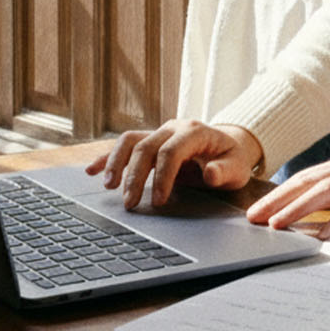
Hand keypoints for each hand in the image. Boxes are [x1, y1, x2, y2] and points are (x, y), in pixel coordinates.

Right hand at [85, 119, 264, 210]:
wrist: (229, 145)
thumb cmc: (232, 159)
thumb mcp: (237, 167)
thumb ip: (225, 171)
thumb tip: (210, 174)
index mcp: (194, 131)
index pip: (171, 151)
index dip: (162, 177)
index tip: (157, 201)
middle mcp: (173, 127)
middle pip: (146, 147)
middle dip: (135, 176)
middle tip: (129, 203)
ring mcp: (159, 131)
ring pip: (130, 141)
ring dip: (116, 163)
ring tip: (108, 186)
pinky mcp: (150, 140)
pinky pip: (124, 145)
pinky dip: (107, 157)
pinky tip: (92, 170)